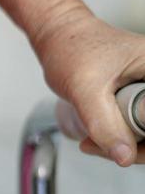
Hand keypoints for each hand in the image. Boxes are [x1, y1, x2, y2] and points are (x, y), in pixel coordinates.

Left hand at [32, 3, 144, 165]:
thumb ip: (104, 123)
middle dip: (136, 146)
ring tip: (92, 142)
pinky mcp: (143, 98)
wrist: (57, 36)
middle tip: (102, 146)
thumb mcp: (85, 89)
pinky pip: (141, 128)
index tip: (129, 147)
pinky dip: (121, 138)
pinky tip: (97, 138)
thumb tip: (125, 157)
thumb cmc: (71, 48)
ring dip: (125, 145)